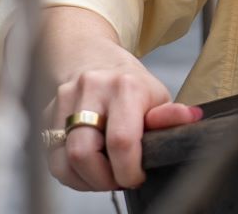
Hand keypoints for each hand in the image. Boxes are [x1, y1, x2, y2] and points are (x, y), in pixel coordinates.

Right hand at [46, 40, 202, 190]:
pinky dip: (71, 174)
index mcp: (124, 86)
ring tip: (104, 175)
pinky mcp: (46, 114)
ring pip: (63, 161)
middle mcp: (91, 90)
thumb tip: (191, 119)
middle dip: (103, 179)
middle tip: (119, 179)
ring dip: (85, 180)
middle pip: (83, 154)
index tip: (136, 176)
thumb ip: (169, 115)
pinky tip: (87, 169)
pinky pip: (52, 159)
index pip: (121, 141)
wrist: (91, 57)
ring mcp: (64, 101)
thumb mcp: (156, 95)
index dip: (128, 170)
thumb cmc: (129, 83)